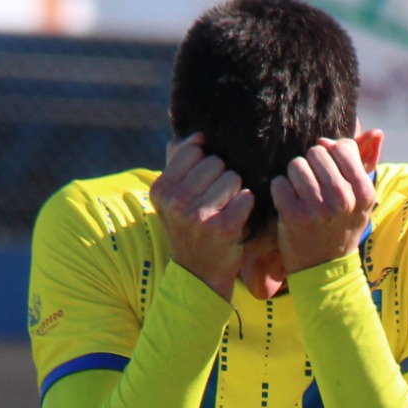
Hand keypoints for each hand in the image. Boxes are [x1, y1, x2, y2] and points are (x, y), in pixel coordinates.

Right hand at [150, 135, 253, 298]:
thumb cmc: (188, 226)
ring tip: (225, 207)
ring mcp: (198, 216)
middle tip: (215, 198)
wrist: (198, 273)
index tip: (202, 181)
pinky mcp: (222, 228)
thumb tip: (197, 134)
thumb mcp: (172, 197)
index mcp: (161, 189)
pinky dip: (246, 204)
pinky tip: (236, 216)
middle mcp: (175, 202)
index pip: (192, 150)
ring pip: (233, 178)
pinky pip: (246, 197)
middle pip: (215, 162)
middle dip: (221, 176)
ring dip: (235, 190)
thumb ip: (178, 161)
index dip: (205, 161)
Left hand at [274, 133, 383, 276]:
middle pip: (317, 152)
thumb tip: (373, 131)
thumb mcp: (362, 198)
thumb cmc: (342, 225)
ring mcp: (318, 209)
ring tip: (299, 191)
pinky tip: (288, 201)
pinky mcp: (293, 217)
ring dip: (294, 175)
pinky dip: (280, 189)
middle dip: (311, 163)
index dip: (330, 153)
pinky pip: (279, 183)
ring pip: (296, 165)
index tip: (327, 168)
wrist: (324, 267)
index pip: (342, 148)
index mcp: (363, 192)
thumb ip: (366, 162)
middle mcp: (343, 200)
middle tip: (312, 182)